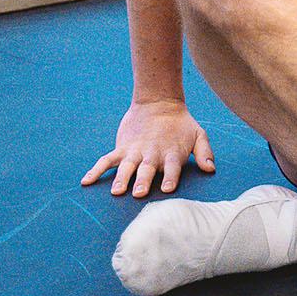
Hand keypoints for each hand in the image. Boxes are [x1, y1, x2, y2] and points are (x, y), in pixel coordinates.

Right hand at [83, 99, 215, 196]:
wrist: (159, 102)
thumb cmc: (181, 125)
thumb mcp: (198, 134)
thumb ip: (205, 152)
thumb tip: (211, 169)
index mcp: (172, 153)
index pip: (172, 168)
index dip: (170, 177)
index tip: (167, 188)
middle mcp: (152, 154)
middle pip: (147, 169)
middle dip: (143, 181)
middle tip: (139, 193)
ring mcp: (135, 151)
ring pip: (126, 166)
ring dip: (122, 178)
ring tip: (117, 191)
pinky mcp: (122, 148)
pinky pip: (106, 160)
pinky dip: (95, 170)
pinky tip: (86, 181)